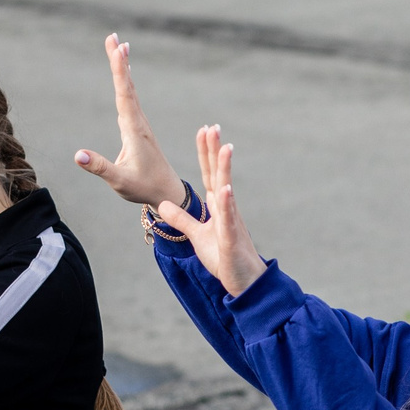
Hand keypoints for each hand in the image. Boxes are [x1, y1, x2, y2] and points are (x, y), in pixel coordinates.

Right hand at [72, 34, 187, 206]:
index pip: (124, 94)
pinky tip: (123, 77)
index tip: (118, 48)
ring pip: (129, 91)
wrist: (167, 192)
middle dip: (119, 61)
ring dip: (123, 68)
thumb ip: (99, 168)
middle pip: (127, 86)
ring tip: (119, 47)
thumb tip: (77, 155)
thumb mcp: (119, 181)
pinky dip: (125, 84)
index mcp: (134, 130)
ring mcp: (139, 125)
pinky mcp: (137, 129)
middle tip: (113, 37)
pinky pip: (130, 100)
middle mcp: (138, 122)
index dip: (120, 71)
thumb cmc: (144, 188)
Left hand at [156, 127, 265, 295]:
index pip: (210, 174)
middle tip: (213, 127)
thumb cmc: (224, 258)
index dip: (206, 153)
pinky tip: (225, 189)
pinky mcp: (231, 240)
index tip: (204, 130)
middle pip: (219, 175)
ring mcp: (230, 223)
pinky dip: (226, 205)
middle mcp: (226, 210)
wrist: (245, 282)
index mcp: (218, 207)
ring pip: (227, 192)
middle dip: (215, 151)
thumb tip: (164, 205)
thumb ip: (182, 220)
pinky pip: (228, 220)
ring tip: (224, 148)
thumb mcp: (197, 236)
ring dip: (225, 170)